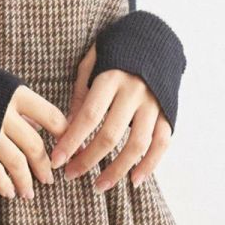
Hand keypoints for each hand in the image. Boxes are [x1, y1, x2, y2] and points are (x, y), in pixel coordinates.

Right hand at [0, 85, 68, 199]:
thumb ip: (16, 103)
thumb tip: (37, 126)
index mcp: (16, 92)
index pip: (53, 118)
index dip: (65, 137)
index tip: (70, 151)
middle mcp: (6, 112)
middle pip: (36, 146)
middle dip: (45, 167)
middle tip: (49, 179)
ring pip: (18, 163)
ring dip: (25, 181)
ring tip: (28, 193)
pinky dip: (3, 184)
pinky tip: (7, 192)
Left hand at [50, 44, 170, 189]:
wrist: (156, 39)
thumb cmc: (116, 53)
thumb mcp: (93, 61)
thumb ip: (81, 91)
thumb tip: (68, 126)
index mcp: (111, 77)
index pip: (88, 115)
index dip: (71, 140)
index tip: (55, 160)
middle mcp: (135, 92)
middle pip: (110, 135)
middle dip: (87, 159)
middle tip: (70, 175)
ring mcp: (154, 104)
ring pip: (137, 145)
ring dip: (117, 169)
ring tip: (99, 185)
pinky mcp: (168, 112)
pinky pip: (161, 144)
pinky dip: (150, 165)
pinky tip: (134, 180)